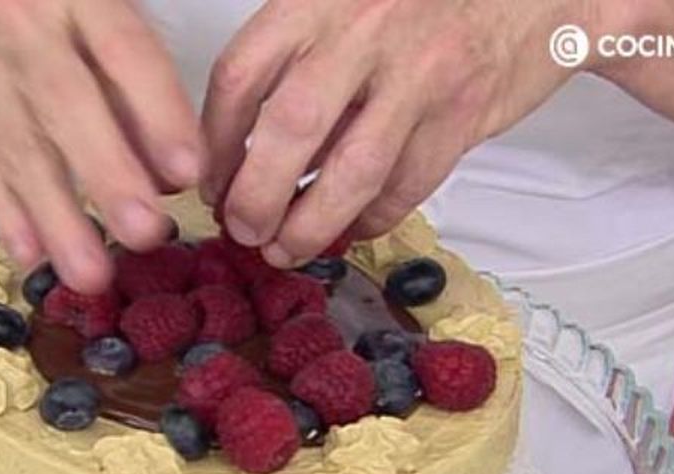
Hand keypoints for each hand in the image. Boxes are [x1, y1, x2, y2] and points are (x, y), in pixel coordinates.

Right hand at [0, 0, 201, 292]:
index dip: (157, 112)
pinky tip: (31, 256)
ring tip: (93, 276)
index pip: (123, 52)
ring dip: (59, 221)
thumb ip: (132, 56)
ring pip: (22, 153)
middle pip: (66, 109)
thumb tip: (171, 153)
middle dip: (109, 178)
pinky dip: (5, 215)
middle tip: (146, 233)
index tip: (188, 170)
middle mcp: (23, 34)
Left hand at [201, 0, 617, 266]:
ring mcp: (419, 75)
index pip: (242, 76)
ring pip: (351, 171)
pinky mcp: (461, 116)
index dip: (217, 144)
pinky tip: (351, 230)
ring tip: (288, 249)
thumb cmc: (429, 3)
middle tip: (243, 230)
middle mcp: (366, 29)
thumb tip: (239, 147)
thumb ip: (299, 57)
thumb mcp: (350, 4)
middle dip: (256, 196)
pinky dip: (371, 220)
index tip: (212, 184)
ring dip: (311, 224)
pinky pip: (405, 187)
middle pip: (289, 127)